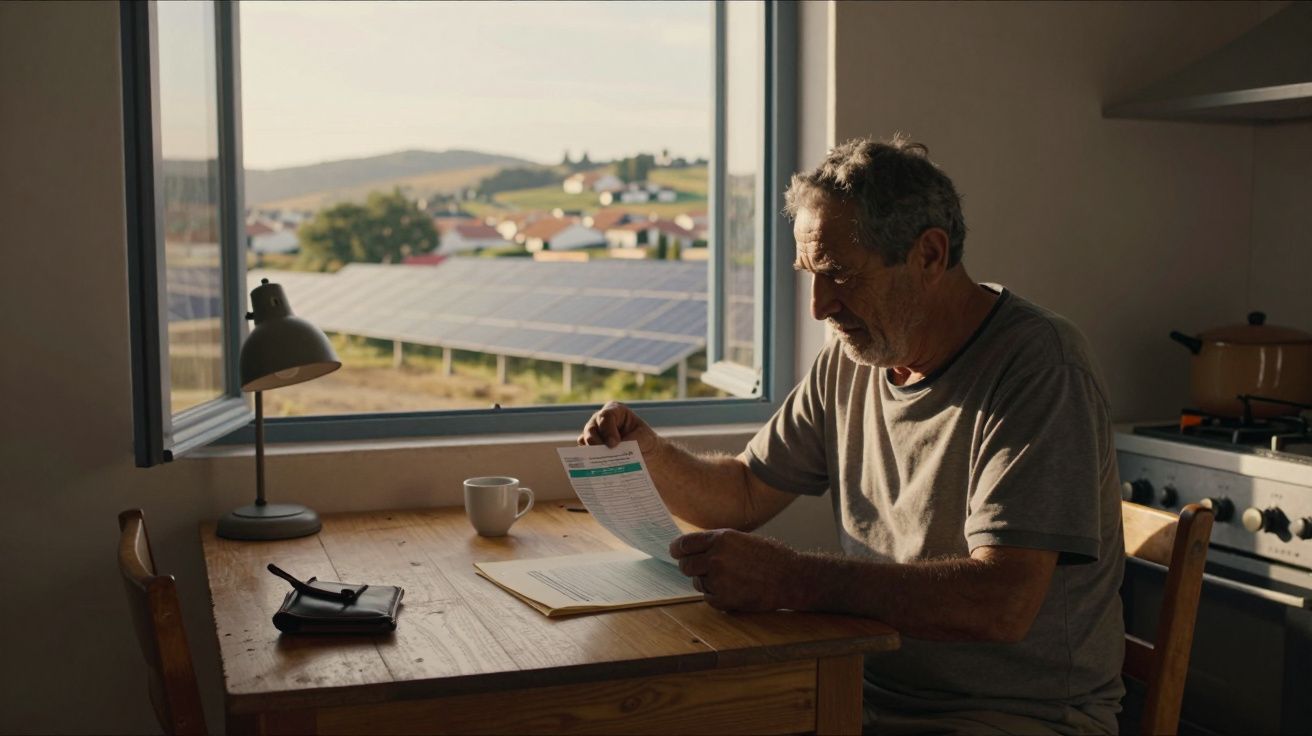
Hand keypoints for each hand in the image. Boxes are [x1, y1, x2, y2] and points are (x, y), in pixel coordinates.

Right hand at [577, 401, 660, 457]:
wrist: (646, 454)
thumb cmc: (646, 441)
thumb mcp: (644, 438)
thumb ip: (631, 441)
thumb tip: (615, 451)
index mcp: (615, 411)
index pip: (606, 416)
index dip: (608, 430)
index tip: (614, 444)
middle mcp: (600, 420)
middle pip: (591, 428)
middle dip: (596, 442)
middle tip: (605, 454)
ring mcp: (593, 434)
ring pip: (584, 441)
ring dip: (591, 453)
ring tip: (601, 464)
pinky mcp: (590, 449)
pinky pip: (584, 454)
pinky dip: (589, 461)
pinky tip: (596, 469)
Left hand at [669, 529, 804, 611]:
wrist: (790, 578)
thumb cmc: (770, 556)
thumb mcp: (741, 539)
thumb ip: (717, 543)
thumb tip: (694, 548)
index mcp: (720, 539)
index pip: (684, 544)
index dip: (677, 549)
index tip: (676, 552)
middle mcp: (716, 558)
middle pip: (686, 565)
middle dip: (691, 567)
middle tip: (702, 569)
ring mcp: (718, 580)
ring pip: (697, 582)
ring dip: (706, 582)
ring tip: (730, 579)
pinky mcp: (723, 600)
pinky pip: (708, 597)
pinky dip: (716, 595)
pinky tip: (733, 589)